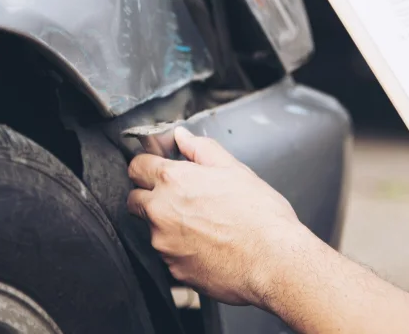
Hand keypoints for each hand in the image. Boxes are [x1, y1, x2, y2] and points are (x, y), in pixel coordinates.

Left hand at [127, 127, 310, 306]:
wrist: (273, 260)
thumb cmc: (260, 215)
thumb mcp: (234, 169)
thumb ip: (201, 149)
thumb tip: (182, 137)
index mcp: (173, 181)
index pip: (137, 166)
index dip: (147, 165)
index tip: (157, 169)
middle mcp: (161, 212)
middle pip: (134, 200)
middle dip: (148, 196)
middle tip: (177, 197)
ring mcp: (164, 244)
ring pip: (151, 230)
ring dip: (166, 225)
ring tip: (201, 225)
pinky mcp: (174, 270)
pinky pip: (168, 255)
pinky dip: (180, 250)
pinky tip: (206, 246)